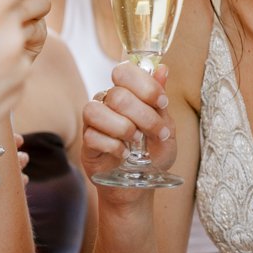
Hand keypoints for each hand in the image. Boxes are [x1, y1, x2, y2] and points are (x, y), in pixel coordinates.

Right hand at [80, 61, 177, 183]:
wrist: (140, 183)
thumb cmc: (153, 152)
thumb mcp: (166, 125)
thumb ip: (161, 98)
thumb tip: (162, 68)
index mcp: (127, 91)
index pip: (125, 71)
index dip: (145, 85)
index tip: (163, 103)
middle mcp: (107, 101)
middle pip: (117, 95)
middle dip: (144, 116)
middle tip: (158, 133)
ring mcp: (94, 121)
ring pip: (97, 112)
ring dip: (124, 128)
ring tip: (137, 141)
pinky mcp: (86, 141)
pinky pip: (91, 136)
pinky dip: (113, 146)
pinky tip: (124, 154)